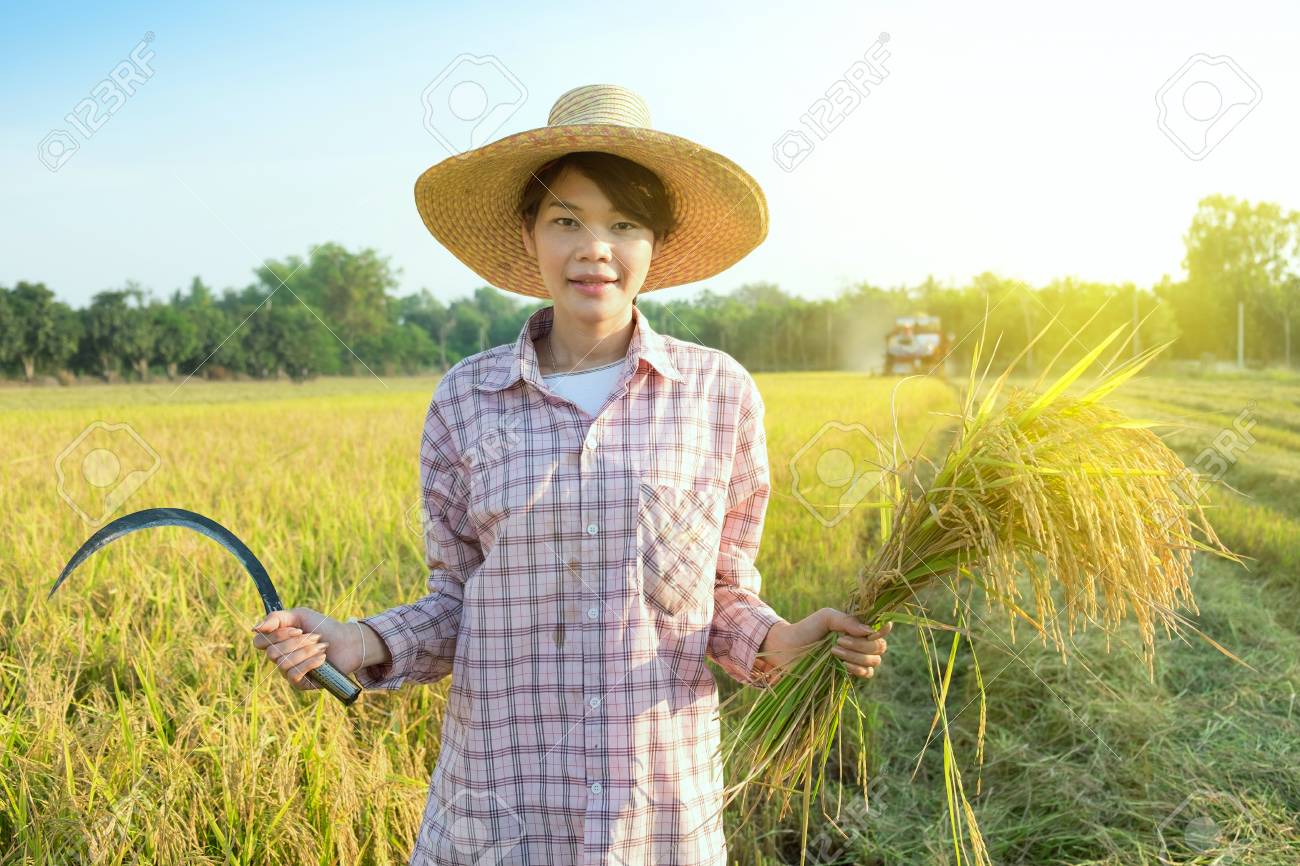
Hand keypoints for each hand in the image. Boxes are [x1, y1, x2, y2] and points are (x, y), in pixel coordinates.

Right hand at [251, 607, 365, 690]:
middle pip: (272, 653)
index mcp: (276, 642)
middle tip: (315, 636)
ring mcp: (288, 672)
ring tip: (322, 646)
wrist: (348, 641)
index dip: (276, 635)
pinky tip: (323, 658)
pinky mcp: (300, 683)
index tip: (297, 629)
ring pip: (284, 663)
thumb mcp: (300, 616)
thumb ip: (276, 618)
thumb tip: (255, 629)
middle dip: (298, 642)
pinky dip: (310, 663)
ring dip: (307, 651)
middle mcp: (279, 658)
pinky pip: (294, 675)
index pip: (259, 642)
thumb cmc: (323, 627)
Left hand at [757, 608, 892, 680]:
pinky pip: (866, 674)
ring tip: (834, 650)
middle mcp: (860, 645)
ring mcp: (856, 661)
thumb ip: (846, 620)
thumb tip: (868, 631)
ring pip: (874, 661)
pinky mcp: (848, 676)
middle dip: (863, 644)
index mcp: (857, 630)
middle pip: (879, 647)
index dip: (884, 630)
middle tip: (839, 640)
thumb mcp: (826, 617)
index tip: (884, 627)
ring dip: (857, 655)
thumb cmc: (806, 629)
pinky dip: (858, 669)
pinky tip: (843, 664)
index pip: (880, 631)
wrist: (788, 648)